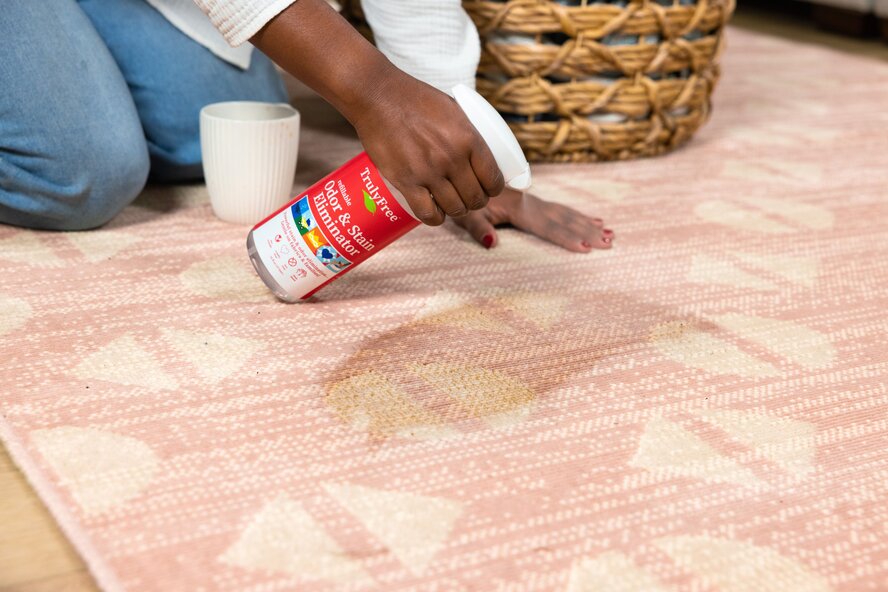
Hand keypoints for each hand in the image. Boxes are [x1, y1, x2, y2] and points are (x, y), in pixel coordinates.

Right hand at [352, 71, 504, 225]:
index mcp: (468, 138)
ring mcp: (429, 172)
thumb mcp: (453, 108)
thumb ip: (468, 131)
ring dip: (457, 210)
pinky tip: (436, 213)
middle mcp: (452, 158)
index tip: (489, 189)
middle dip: (477, 202)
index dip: (494, 189)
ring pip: (455, 208)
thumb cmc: (414, 98)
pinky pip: (428, 213)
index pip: (493, 178)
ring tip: (453, 205)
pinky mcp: (406, 182)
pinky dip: (435, 218)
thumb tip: (483, 149)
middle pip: (476, 198)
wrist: (377, 96)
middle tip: (470, 198)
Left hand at [453, 189, 614, 251]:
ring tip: (611, 234)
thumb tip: (491, 243)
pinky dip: (579, 216)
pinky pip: (560, 210)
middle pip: (563, 219)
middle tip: (610, 242)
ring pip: (566, 213)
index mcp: (517, 209)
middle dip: (587, 231)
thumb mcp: (463, 215)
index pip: (546, 226)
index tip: (586, 248)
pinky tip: (596, 221)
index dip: (566, 237)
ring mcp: (533, 202)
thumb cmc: (461, 198)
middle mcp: (529, 203)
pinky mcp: (531, 202)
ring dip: (588, 224)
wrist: (461, 171)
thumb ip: (476, 228)